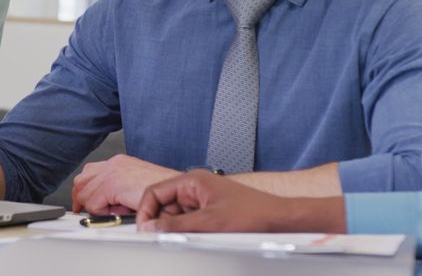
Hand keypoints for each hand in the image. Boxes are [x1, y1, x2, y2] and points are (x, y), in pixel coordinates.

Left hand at [71, 154, 177, 213]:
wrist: (175, 195)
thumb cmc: (163, 194)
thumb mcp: (134, 188)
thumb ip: (116, 191)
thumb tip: (102, 205)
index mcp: (119, 162)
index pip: (89, 173)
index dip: (84, 190)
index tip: (84, 202)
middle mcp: (114, 164)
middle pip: (81, 179)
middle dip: (81, 197)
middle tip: (86, 210)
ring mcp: (112, 172)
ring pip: (84, 192)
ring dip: (93, 205)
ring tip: (108, 212)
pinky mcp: (112, 184)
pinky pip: (93, 203)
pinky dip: (100, 212)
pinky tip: (116, 212)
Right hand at [135, 171, 346, 232]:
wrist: (278, 220)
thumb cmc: (253, 213)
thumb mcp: (209, 222)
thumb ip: (176, 226)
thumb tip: (151, 228)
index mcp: (192, 181)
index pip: (154, 192)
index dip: (145, 212)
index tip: (144, 230)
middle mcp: (195, 189)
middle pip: (163, 207)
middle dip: (162, 224)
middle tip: (165, 240)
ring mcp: (202, 201)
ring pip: (175, 218)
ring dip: (177, 230)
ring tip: (193, 237)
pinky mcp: (209, 213)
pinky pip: (189, 223)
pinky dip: (188, 233)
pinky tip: (200, 238)